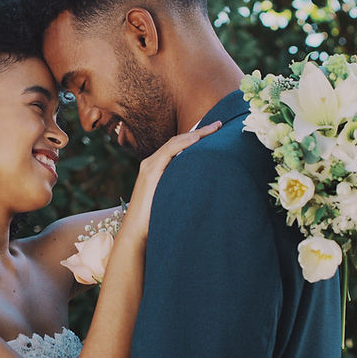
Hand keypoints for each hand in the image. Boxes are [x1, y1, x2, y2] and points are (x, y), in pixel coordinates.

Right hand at [119, 121, 221, 240]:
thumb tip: (206, 186)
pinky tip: (197, 139)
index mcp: (157, 168)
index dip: (197, 137)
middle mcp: (152, 163)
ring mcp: (149, 167)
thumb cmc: (156, 220)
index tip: (216, 132)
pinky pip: (168, 152)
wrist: (136, 233)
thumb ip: (183, 188)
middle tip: (220, 124)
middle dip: (200, 131)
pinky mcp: (150, 173)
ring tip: (214, 128)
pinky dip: (183, 144)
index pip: (178, 147)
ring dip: (196, 134)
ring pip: (175, 143)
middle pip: (178, 141)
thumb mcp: (173, 199)